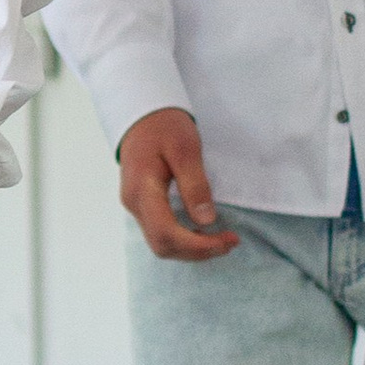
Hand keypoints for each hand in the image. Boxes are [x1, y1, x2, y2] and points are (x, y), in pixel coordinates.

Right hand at [118, 106, 238, 261]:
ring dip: (192, 249)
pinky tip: (203, 231)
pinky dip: (184, 239)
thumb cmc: (163, 125)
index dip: (198, 245)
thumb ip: (195, 185)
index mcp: (143, 190)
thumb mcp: (186, 149)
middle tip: (230, 242)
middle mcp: (134, 203)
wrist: (141, 113)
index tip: (227, 240)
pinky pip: (161, 233)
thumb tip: (206, 221)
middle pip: (163, 246)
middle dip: (198, 251)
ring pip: (161, 244)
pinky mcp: (142, 205)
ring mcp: (136, 206)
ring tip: (222, 240)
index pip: (167, 234)